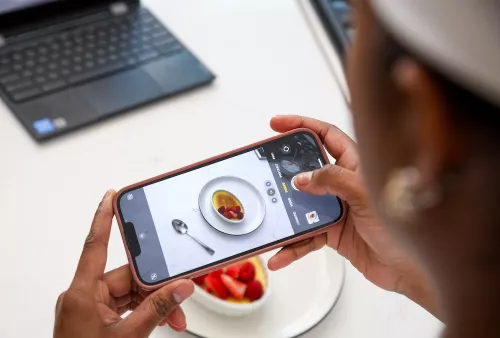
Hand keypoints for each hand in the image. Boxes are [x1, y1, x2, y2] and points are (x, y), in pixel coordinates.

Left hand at [54, 190, 193, 337]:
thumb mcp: (129, 337)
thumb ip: (158, 309)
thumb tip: (182, 288)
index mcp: (82, 293)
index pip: (95, 246)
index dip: (104, 218)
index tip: (111, 196)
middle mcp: (84, 296)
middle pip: (126, 277)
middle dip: (156, 288)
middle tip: (178, 295)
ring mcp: (90, 308)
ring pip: (130, 294)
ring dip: (154, 304)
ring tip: (174, 318)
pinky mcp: (96, 319)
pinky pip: (126, 307)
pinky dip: (144, 313)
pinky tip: (161, 320)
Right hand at [268, 115, 438, 316]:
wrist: (410, 269)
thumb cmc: (403, 229)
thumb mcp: (367, 195)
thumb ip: (333, 180)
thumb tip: (302, 178)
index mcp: (356, 165)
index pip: (325, 135)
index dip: (301, 126)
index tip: (277, 124)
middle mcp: (344, 184)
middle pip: (306, 169)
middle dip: (284, 170)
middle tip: (264, 170)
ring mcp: (337, 208)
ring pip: (301, 205)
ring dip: (284, 215)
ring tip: (269, 219)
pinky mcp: (332, 232)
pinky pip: (305, 236)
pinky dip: (292, 246)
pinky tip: (281, 254)